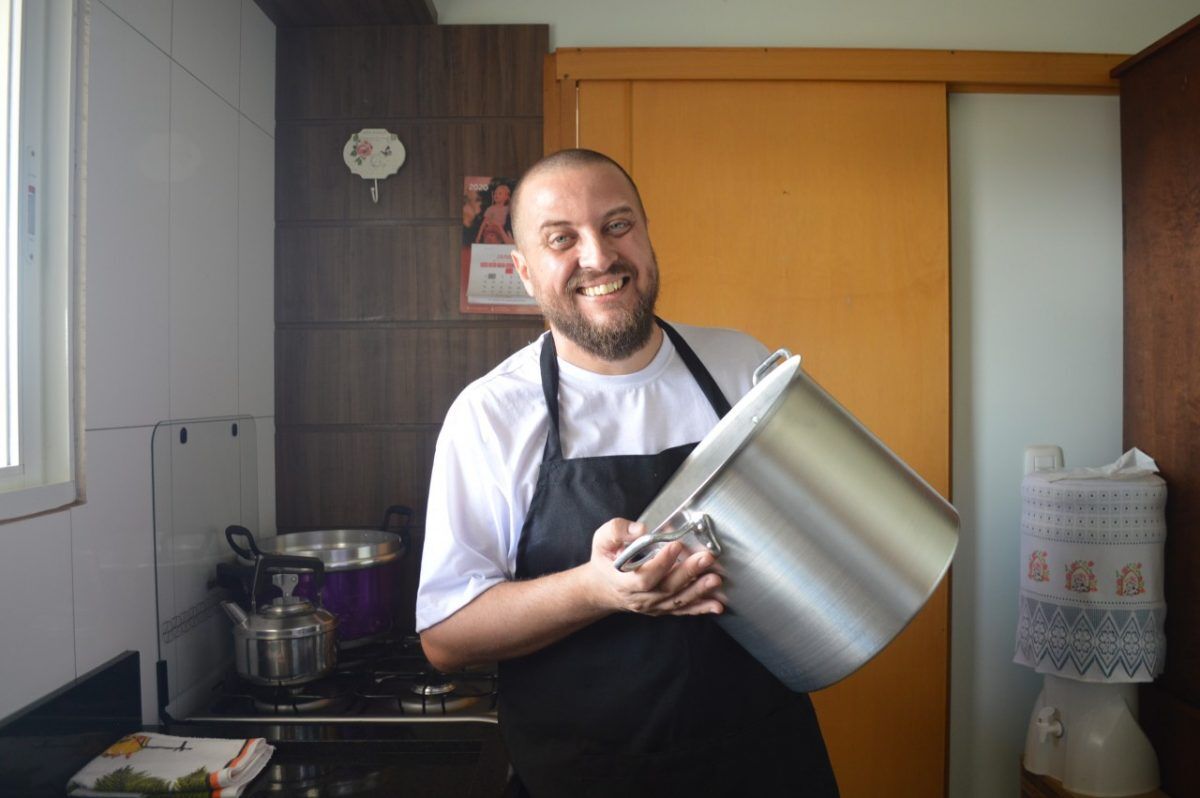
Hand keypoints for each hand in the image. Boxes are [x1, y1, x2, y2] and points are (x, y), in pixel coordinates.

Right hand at [585, 519, 723, 615]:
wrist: (603, 587)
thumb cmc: (605, 561)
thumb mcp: (602, 540)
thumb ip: (618, 531)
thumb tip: (641, 529)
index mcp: (623, 581)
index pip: (644, 577)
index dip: (661, 563)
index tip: (675, 545)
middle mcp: (640, 598)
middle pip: (666, 588)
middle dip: (688, 573)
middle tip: (705, 558)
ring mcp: (653, 606)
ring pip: (678, 600)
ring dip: (699, 590)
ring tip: (715, 579)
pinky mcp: (662, 608)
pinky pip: (683, 610)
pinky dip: (701, 608)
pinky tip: (717, 604)